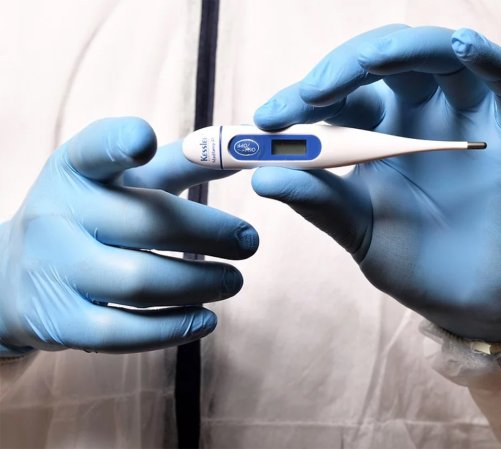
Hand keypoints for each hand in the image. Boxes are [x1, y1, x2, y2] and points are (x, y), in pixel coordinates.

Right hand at [0, 117, 257, 355]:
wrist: (14, 276)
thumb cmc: (94, 216)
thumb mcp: (124, 181)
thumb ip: (181, 164)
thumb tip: (244, 150)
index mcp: (76, 170)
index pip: (94, 150)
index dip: (119, 143)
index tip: (146, 139)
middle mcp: (56, 215)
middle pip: (144, 224)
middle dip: (210, 234)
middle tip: (250, 242)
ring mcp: (51, 270)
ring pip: (139, 283)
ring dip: (200, 284)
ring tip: (234, 281)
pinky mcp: (57, 321)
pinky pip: (122, 332)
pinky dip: (172, 329)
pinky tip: (207, 319)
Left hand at [251, 25, 500, 340]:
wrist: (471, 303)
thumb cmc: (414, 263)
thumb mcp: (359, 232)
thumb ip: (319, 202)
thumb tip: (262, 177)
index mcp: (379, 133)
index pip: (340, 94)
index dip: (303, 97)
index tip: (266, 121)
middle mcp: (422, 115)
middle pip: (386, 62)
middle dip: (345, 67)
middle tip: (311, 94)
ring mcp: (469, 119)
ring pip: (441, 56)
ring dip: (403, 49)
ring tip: (370, 60)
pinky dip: (489, 59)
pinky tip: (461, 46)